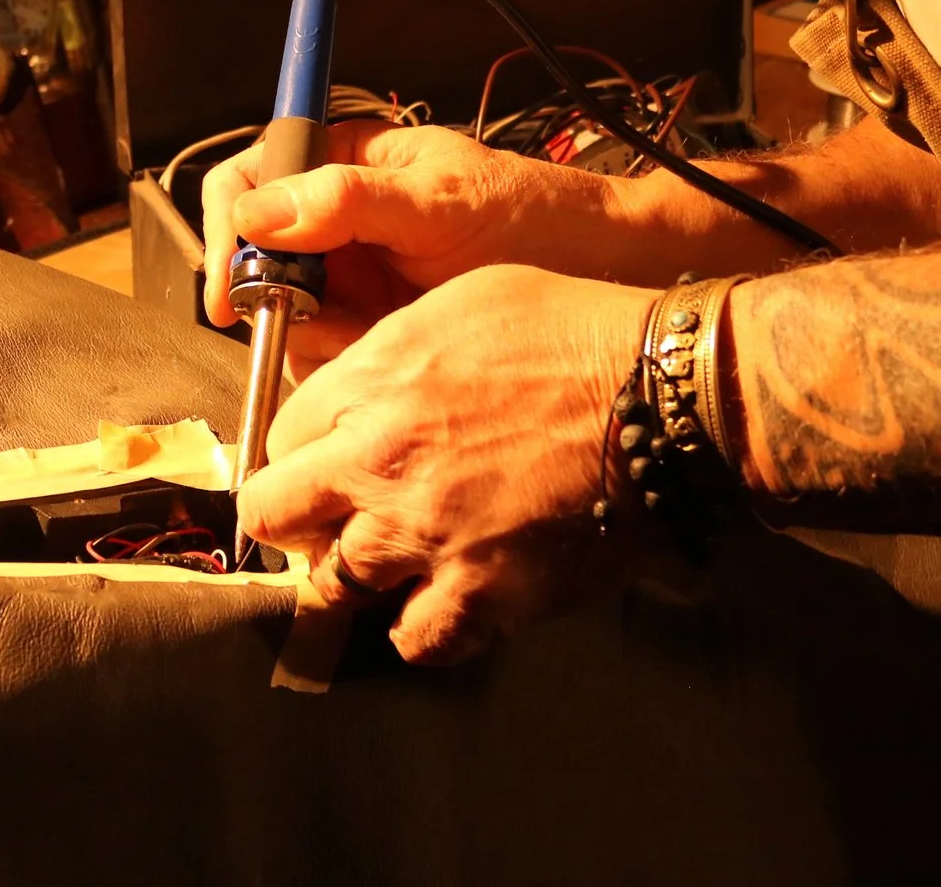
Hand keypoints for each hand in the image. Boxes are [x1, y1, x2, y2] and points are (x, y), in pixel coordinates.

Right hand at [200, 122, 648, 373]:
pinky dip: (341, 364)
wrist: (600, 274)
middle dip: (272, 297)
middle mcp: (334, 216)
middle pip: (254, 255)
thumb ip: (347, 200)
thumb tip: (257, 213)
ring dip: (312, 335)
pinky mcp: (369, 326)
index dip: (230, 230)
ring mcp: (350, 274)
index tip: (234, 284)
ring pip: (282, 313)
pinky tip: (386, 356)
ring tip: (373, 335)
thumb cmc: (533, 217)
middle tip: (309, 326)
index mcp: (342, 160)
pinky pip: (322, 353)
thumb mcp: (441, 202)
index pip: (249, 179)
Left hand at [234, 265, 651, 663]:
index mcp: (374, 380)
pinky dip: (421, 628)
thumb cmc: (577, 335)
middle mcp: (381, 461)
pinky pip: (415, 640)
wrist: (668, 398)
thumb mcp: (463, 300)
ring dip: (355, 575)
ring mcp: (426, 534)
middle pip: (273, 514)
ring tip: (390, 561)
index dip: (303, 449)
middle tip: (326, 519)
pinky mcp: (483, 592)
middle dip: (292, 518)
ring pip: (333, 585)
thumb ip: (390, 350)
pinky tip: (440, 604)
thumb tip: (358, 385)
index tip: (325, 459)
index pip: (281, 433)